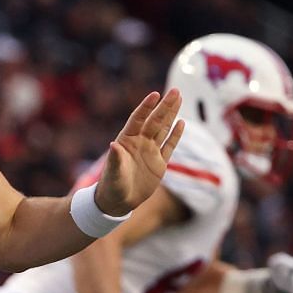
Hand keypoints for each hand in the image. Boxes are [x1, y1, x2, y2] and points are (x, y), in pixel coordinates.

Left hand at [97, 89, 184, 217]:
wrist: (118, 202)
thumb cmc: (111, 187)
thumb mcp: (113, 174)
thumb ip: (115, 160)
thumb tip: (113, 145)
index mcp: (126, 141)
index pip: (138, 120)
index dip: (146, 107)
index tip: (155, 94)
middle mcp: (139, 143)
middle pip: (155, 121)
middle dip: (165, 106)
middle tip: (175, 90)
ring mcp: (150, 151)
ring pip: (163, 129)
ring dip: (171, 114)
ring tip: (179, 97)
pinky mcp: (159, 163)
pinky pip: (169, 146)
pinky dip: (175, 135)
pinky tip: (181, 123)